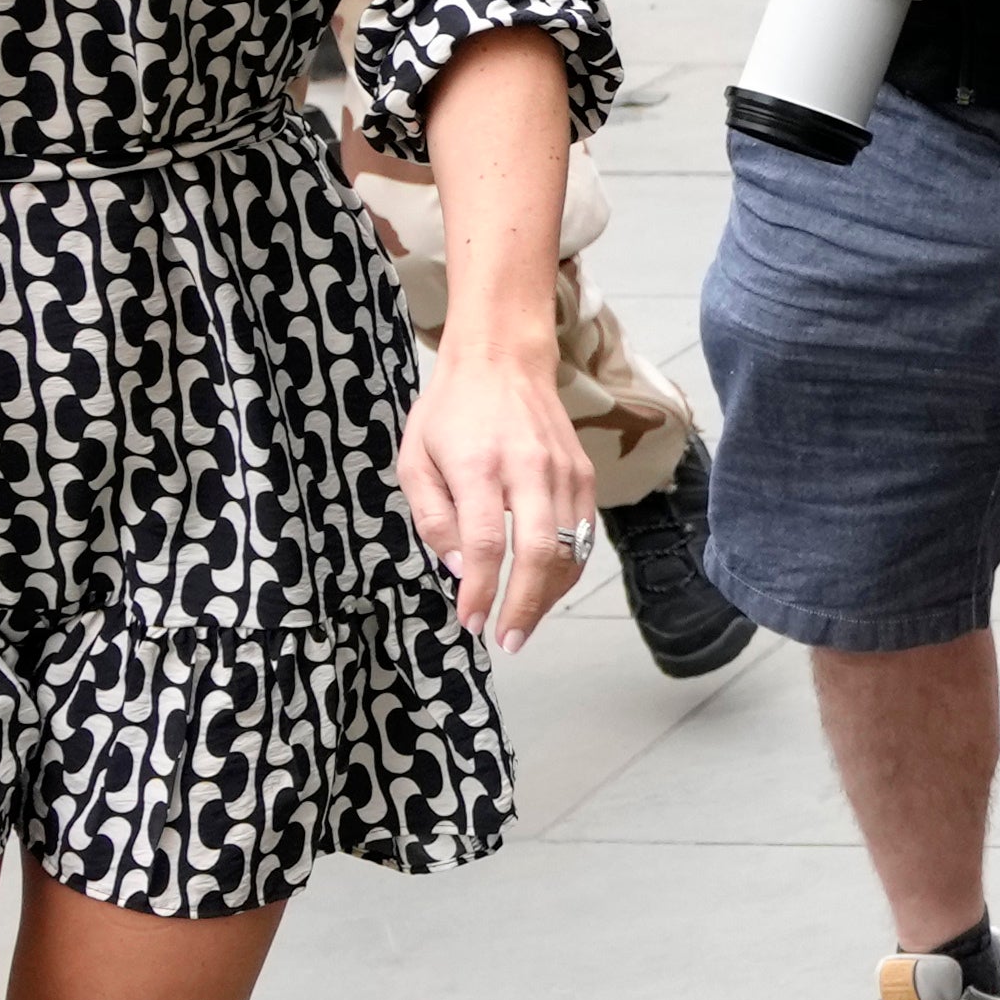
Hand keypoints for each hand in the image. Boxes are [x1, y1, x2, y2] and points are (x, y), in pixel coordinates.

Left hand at [397, 334, 593, 650]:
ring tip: (525, 623)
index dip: (481, 590)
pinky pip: (584, 534)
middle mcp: (528, 467)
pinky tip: (546, 588)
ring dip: (548, 595)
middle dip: (524, 605)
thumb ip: (433, 518)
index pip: (486, 542)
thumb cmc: (449, 411)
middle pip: (538, 551)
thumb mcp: (415, 459)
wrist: (502, 359)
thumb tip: (459, 570)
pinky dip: (568, 569)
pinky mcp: (583, 472)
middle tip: (508, 639)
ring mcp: (563, 470)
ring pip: (570, 548)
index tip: (471, 622)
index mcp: (479, 465)